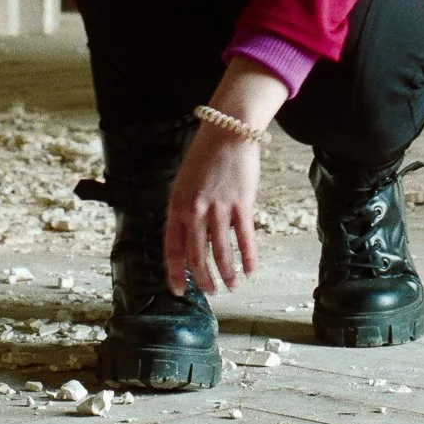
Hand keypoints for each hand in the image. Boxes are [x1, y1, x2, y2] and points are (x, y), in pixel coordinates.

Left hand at [164, 127, 260, 295]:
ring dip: (227, 273)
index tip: (178, 290)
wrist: (227, 131)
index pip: (172, 248)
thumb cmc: (205, 157)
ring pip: (221, 252)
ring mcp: (218, 208)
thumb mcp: (184, 184)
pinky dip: (248, 258)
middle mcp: (195, 210)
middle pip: (196, 255)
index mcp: (176, 206)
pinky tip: (251, 271)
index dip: (175, 273)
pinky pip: (245, 238)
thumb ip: (185, 211)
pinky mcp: (241, 204)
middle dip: (203, 279)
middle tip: (211, 291)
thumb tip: (192, 240)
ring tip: (232, 286)